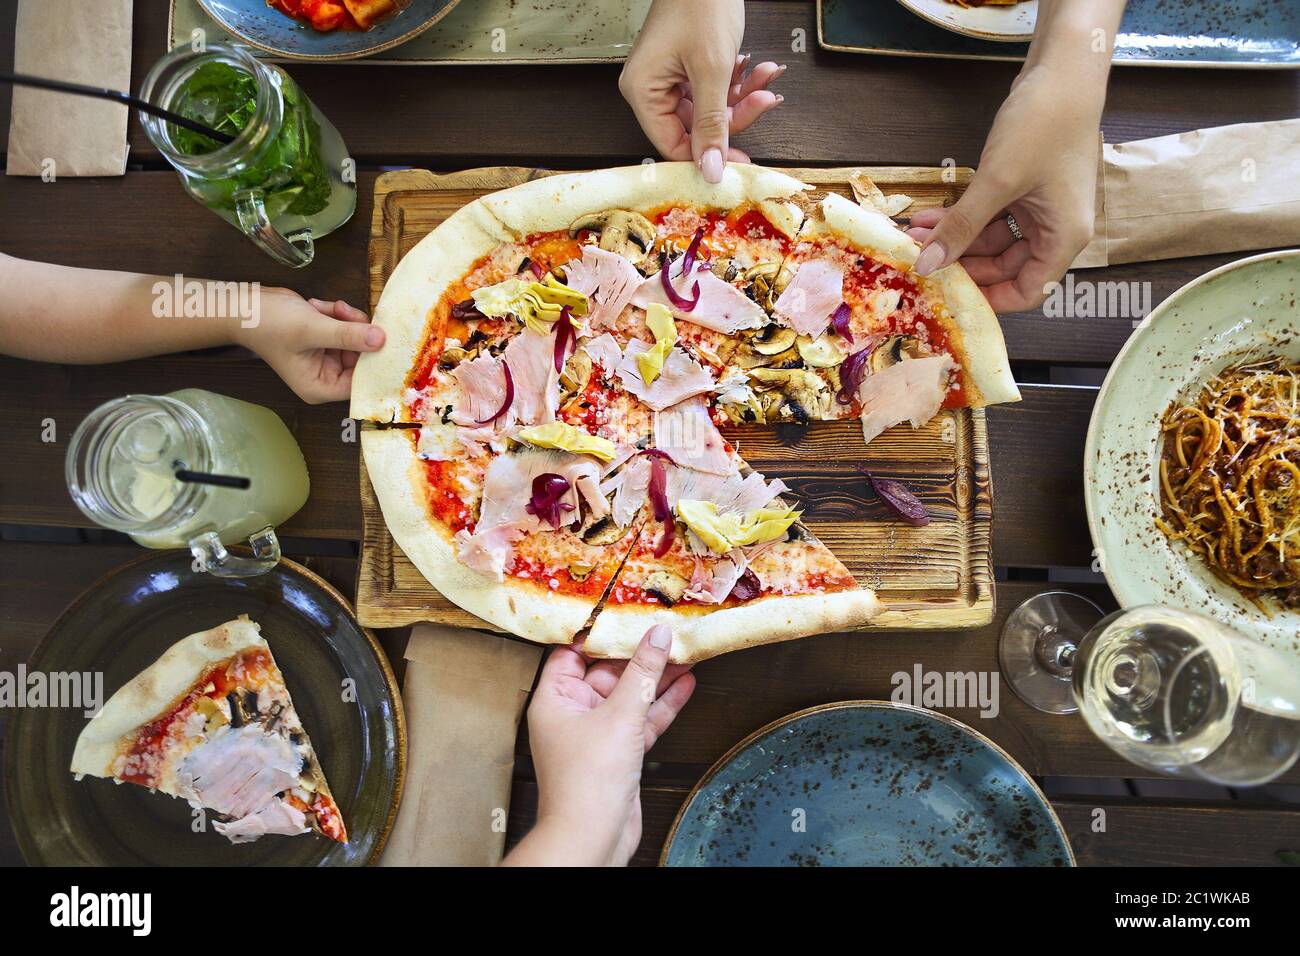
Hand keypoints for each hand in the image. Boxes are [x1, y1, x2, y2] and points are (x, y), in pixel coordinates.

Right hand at [236, 289, 383, 403]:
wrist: (246, 304)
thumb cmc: (271, 324)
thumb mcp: (313, 329)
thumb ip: (347, 335)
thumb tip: (382, 339)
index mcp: (319, 387)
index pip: (360, 382)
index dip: (373, 361)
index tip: (384, 339)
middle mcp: (325, 377)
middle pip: (362, 358)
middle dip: (356, 331)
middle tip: (343, 312)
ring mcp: (326, 358)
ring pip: (357, 338)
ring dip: (345, 318)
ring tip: (325, 308)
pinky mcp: (326, 340)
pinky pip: (346, 327)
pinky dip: (337, 314)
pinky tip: (318, 306)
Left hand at [502, 625, 695, 865]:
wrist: (592, 837)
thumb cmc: (587, 781)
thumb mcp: (620, 714)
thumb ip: (643, 672)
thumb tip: (658, 635)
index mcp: (554, 699)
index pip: (572, 652)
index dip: (597, 632)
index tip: (623, 611)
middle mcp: (572, 713)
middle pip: (606, 671)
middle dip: (637, 653)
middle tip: (664, 630)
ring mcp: (597, 734)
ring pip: (629, 695)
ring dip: (656, 677)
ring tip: (683, 652)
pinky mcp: (619, 752)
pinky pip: (641, 718)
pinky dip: (662, 703)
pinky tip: (685, 684)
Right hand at [620, 0, 783, 181]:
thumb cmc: (701, 3)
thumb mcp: (712, 70)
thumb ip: (713, 124)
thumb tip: (709, 168)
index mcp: (643, 91)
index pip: (672, 144)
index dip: (705, 156)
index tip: (737, 162)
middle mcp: (651, 87)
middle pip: (695, 127)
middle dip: (735, 116)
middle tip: (763, 103)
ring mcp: (669, 77)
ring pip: (710, 109)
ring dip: (742, 98)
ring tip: (765, 80)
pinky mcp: (686, 68)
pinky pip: (713, 90)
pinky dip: (737, 83)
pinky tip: (756, 70)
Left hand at [906, 62, 1103, 311]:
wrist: (1062, 71)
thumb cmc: (1043, 126)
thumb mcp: (996, 182)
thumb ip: (962, 227)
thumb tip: (928, 265)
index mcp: (1064, 238)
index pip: (1027, 292)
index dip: (989, 299)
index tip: (949, 296)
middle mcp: (1055, 229)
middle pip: (1005, 268)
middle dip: (961, 263)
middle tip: (920, 259)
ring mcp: (1040, 209)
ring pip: (992, 241)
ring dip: (955, 238)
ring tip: (915, 233)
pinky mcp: (1025, 189)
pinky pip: (990, 216)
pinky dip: (963, 218)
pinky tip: (930, 216)